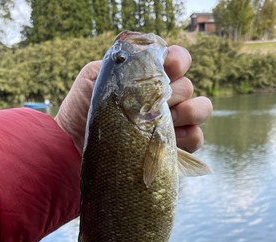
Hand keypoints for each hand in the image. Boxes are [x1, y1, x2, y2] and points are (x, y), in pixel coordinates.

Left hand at [55, 45, 212, 153]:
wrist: (75, 147)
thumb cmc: (82, 110)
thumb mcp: (94, 77)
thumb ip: (121, 62)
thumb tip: (147, 58)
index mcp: (149, 78)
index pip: (178, 61)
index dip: (179, 61)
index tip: (169, 67)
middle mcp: (163, 99)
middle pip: (188, 86)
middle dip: (175, 92)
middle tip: (154, 104)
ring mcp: (171, 124)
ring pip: (201, 109)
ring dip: (190, 111)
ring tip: (168, 120)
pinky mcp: (172, 149)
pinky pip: (196, 137)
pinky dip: (190, 136)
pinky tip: (171, 139)